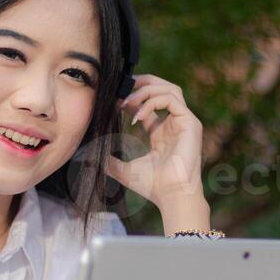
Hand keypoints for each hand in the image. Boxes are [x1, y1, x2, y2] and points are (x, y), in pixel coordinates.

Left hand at [105, 73, 204, 207]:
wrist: (171, 196)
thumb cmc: (153, 187)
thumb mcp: (125, 170)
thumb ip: (110, 162)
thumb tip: (89, 160)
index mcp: (162, 132)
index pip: (149, 103)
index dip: (132, 96)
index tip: (114, 99)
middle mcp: (175, 123)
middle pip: (163, 88)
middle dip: (142, 83)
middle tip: (122, 86)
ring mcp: (184, 122)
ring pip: (169, 89)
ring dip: (145, 90)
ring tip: (126, 100)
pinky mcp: (190, 123)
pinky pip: (171, 100)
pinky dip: (152, 102)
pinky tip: (136, 116)